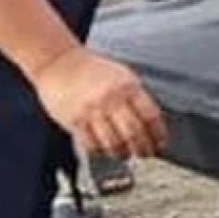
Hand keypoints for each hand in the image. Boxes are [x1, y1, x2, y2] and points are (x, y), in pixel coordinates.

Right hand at [34, 47, 168, 160]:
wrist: (58, 63)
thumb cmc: (91, 70)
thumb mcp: (121, 75)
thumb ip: (135, 97)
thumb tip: (151, 123)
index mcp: (127, 86)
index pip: (150, 115)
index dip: (158, 134)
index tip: (160, 143)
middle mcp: (111, 99)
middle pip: (134, 133)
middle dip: (143, 149)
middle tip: (145, 154)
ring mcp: (92, 111)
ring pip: (114, 143)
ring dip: (123, 154)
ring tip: (125, 154)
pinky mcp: (75, 121)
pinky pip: (92, 145)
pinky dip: (102, 152)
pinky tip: (105, 150)